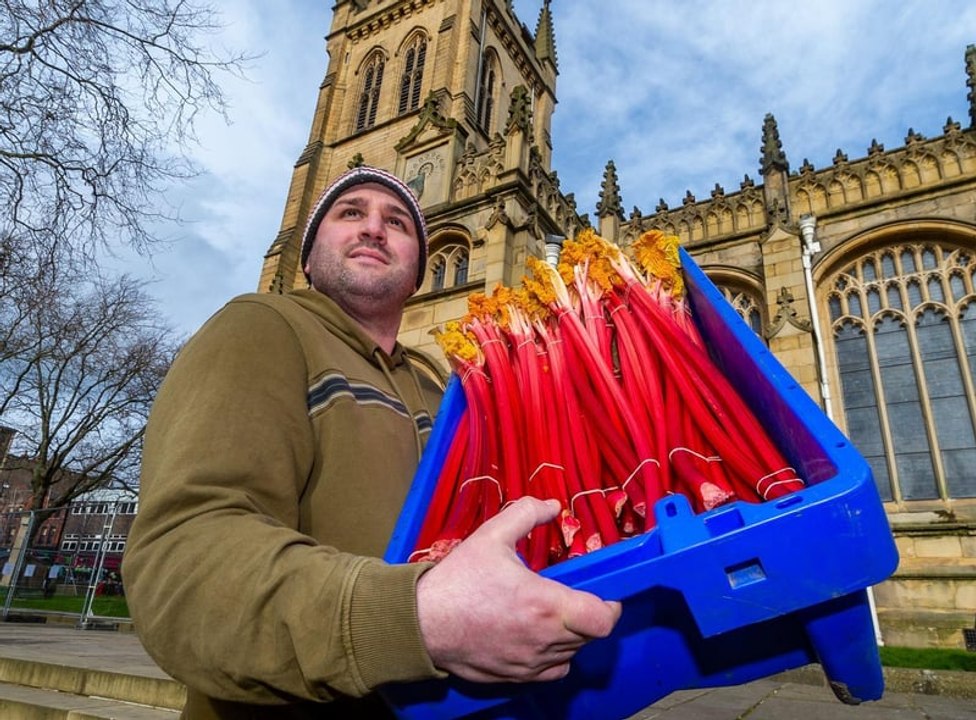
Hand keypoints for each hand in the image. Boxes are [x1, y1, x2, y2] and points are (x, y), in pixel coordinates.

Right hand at [416, 497, 621, 682]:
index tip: (602, 591)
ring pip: (572, 653)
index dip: (610, 605)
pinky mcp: (516, 676)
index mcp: (544, 605)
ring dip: (572, 634)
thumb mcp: (491, 536)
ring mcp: (530, 662)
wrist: (422, 622)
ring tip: (552, 612)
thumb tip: (552, 505)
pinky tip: (540, 636)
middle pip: (590, 635)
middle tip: (573, 595)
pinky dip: (555, 655)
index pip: (603, 619)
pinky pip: (553, 671)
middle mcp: (543, 639)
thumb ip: (526, 514)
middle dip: (588, 614)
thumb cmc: (457, 581)